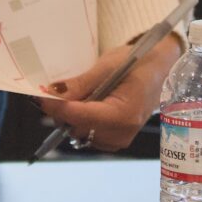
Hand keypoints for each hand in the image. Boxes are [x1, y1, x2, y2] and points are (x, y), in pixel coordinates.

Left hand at [39, 32, 182, 151]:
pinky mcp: (116, 139)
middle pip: (78, 127)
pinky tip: (83, 104)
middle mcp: (122, 133)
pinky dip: (81, 120)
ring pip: (80, 132)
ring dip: (70, 115)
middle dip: (61, 110)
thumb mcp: (108, 66)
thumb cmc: (139, 62)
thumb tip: (53, 92)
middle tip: (50, 91)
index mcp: (123, 114)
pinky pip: (89, 134)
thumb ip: (81, 83)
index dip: (57, 106)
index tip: (39, 95)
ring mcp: (120, 139)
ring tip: (70, 95)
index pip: (81, 116)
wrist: (162, 68)